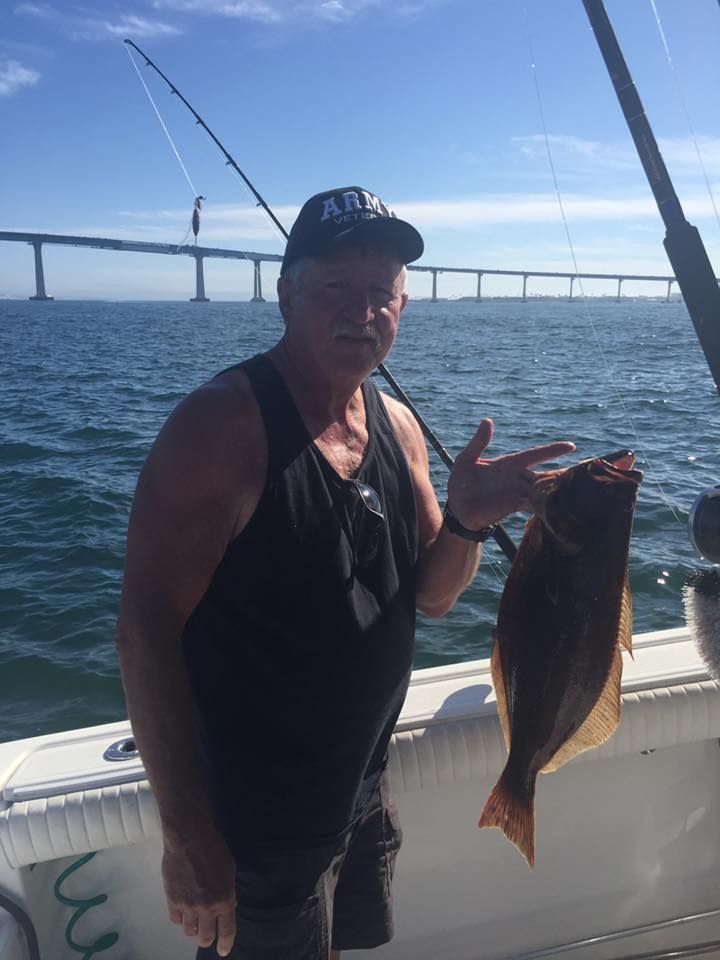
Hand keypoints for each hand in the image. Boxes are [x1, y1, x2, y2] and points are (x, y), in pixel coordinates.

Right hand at [163, 827, 236, 955]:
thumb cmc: (213, 849)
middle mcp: (207, 908)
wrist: (189, 838)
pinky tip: (182, 908)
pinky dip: (180, 917)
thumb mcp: (229, 870)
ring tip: (194, 919)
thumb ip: (228, 891)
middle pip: (205, 937)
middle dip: (207, 939)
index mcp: (225, 900)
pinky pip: (175, 919)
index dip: (226, 944)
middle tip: (207, 936)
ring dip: (193, 927)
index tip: (223, 951)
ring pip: (189, 931)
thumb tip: (228, 905)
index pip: (227, 931)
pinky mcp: (172, 900)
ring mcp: (188, 906)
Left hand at [447, 418, 574, 529]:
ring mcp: (517, 493)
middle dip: (563, 472)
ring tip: (576, 488)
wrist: (456, 509)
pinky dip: (544, 504)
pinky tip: (555, 504)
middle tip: (585, 470)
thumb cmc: (461, 483)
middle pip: (545, 474)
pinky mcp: (512, 507)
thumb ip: (478, 442)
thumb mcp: (466, 459)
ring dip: (556, 488)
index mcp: (509, 464)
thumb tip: (487, 421)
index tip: (572, 446)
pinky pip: (532, 504)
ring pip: (542, 489)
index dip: (552, 450)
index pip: (535, 454)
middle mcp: (517, 478)